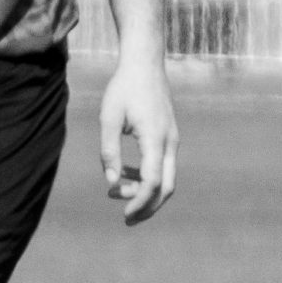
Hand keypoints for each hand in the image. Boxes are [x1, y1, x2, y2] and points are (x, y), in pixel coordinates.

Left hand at [99, 56, 177, 226]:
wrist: (144, 63)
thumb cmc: (124, 88)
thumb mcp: (109, 119)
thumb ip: (110, 152)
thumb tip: (112, 183)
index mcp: (155, 139)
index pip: (152, 182)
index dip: (140, 202)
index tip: (124, 214)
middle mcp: (170, 142)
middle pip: (167, 187)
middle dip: (149, 206)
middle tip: (127, 219)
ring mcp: (172, 139)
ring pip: (166, 177)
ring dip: (145, 190)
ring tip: (117, 192)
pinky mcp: (169, 135)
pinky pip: (163, 164)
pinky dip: (147, 176)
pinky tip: (127, 174)